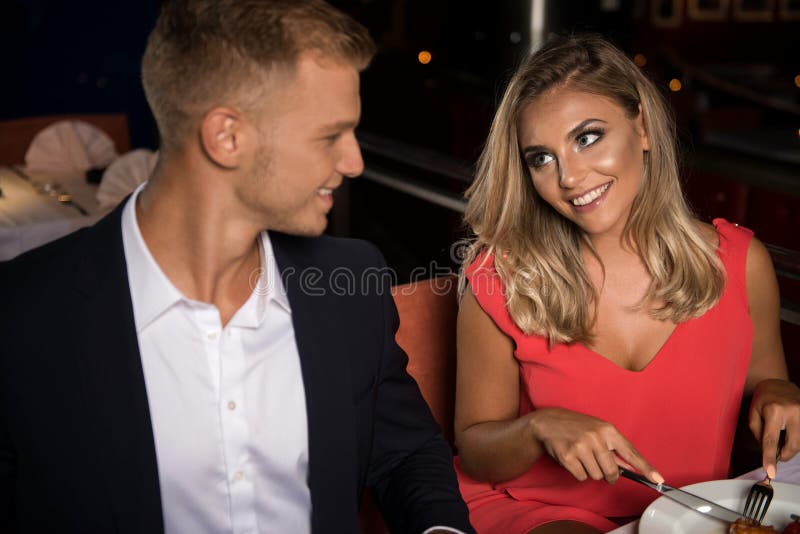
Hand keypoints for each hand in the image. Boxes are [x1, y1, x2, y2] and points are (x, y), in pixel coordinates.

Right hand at [529, 407, 662, 484]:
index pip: (631, 452)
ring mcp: (581, 447)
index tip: (657, 479)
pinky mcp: (568, 456)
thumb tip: (631, 468)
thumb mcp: (598, 430)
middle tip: (600, 467)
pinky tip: (573, 460)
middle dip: (609, 475)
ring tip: (582, 457)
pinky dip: (578, 473)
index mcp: (607, 430)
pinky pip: (581, 477)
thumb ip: (615, 448)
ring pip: (596, 476)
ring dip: (591, 472)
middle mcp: (595, 438)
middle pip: (612, 471)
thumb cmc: (577, 426)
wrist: (548, 423)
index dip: (645, 468)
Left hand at [748, 378, 799, 477]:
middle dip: (784, 455)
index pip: (771, 440)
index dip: (770, 458)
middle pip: (793, 445)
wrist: (778, 383)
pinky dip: (797, 440)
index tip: (771, 473)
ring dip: (791, 448)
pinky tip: (790, 435)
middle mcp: (793, 411)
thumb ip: (758, 434)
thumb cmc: (763, 399)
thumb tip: (767, 451)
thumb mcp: (753, 413)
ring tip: (783, 440)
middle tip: (777, 455)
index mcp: (774, 410)